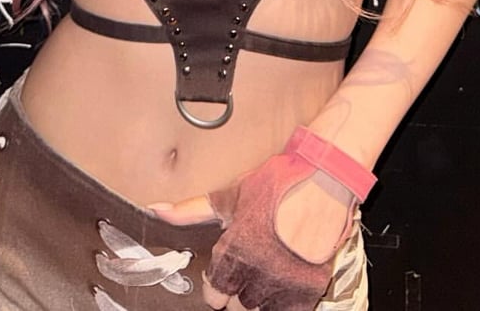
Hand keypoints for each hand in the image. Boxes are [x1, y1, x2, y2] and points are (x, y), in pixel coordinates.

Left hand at [151, 155, 355, 310]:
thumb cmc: (276, 185)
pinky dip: (284, 302)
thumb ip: (191, 210)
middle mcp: (255, 276)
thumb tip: (156, 210)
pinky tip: (284, 282)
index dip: (217, 284)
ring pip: (260, 310)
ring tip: (267, 272)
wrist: (323, 182)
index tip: (224, 274)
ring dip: (261, 296)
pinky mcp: (307, 293)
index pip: (213, 296)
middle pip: (236, 306)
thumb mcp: (230, 195)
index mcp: (233, 254)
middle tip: (248, 269)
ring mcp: (282, 288)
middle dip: (238, 291)